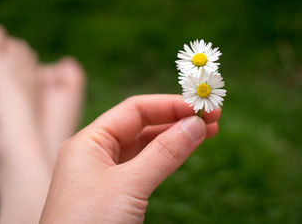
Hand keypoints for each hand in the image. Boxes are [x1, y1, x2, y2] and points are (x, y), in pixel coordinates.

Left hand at [40, 94, 220, 222]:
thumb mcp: (129, 185)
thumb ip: (163, 154)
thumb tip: (196, 124)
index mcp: (88, 142)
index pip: (133, 111)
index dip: (169, 105)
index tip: (201, 106)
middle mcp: (94, 154)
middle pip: (140, 126)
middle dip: (176, 120)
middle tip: (212, 118)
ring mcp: (103, 176)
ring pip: (143, 148)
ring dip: (174, 138)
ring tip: (208, 132)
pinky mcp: (113, 196)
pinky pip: (142, 169)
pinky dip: (164, 160)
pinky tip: (183, 152)